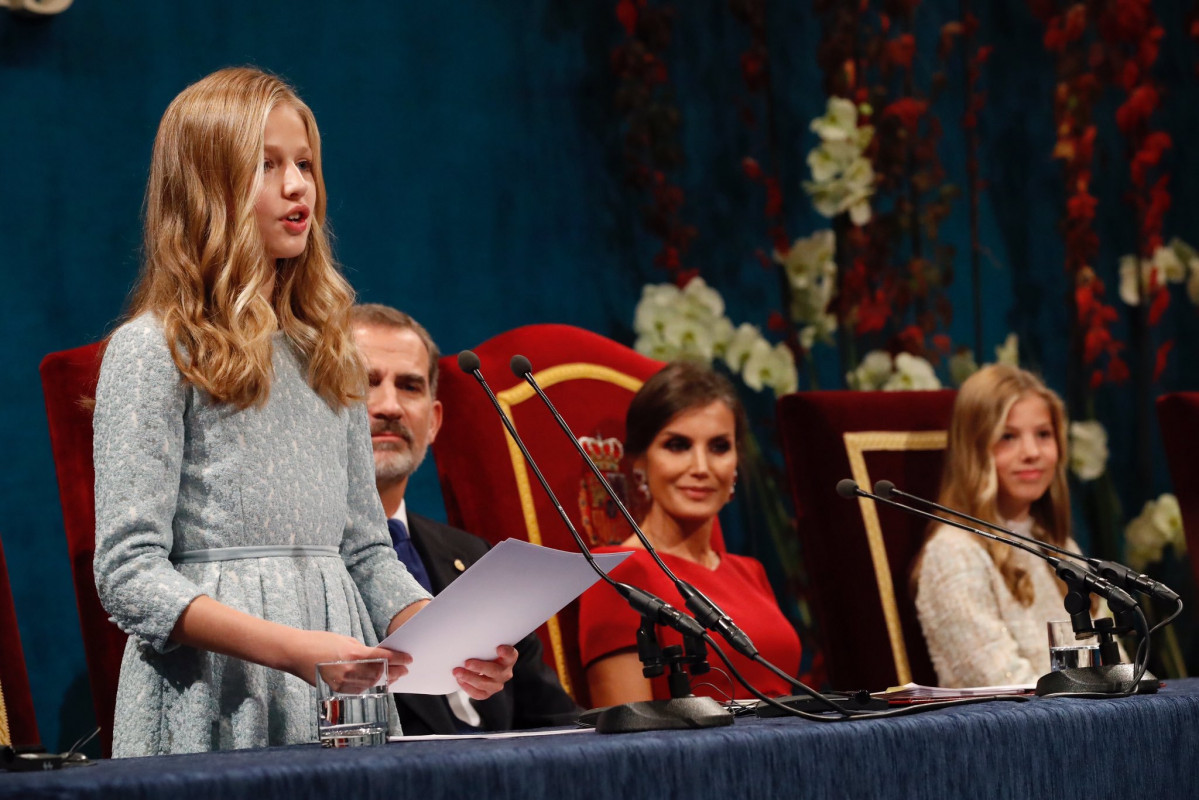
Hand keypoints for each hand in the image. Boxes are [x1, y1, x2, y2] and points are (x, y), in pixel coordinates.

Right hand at [286, 630, 412, 686]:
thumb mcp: (344, 640)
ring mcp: (342, 682)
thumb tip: (376, 656)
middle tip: (405, 669)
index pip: (383, 658)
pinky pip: (358, 689)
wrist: (295, 653)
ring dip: (384, 680)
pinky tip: (376, 682)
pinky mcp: (336, 689)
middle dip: (394, 671)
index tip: (408, 658)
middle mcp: (349, 670)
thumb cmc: (319, 642)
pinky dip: (369, 685)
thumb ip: (362, 649)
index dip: (398, 658)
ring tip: (394, 676)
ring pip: (370, 684)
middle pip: (379, 673)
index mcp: (353, 654)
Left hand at [453, 644, 516, 699]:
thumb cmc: (485, 652)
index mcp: (509, 658)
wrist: (485, 666)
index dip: (506, 652)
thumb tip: (468, 630)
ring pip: (485, 684)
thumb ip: (483, 642)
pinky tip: (460, 680)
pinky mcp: (488, 693)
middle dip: (480, 667)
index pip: (511, 655)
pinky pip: (478, 694)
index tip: (499, 648)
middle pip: (496, 671)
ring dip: (469, 678)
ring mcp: (497, 684)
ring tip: (457, 672)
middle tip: (467, 663)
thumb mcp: (488, 645)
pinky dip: (468, 687)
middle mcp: (505, 672)